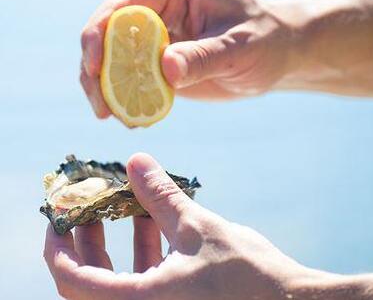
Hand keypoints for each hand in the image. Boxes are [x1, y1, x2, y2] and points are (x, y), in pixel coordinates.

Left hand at [44, 153, 321, 299]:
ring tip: (126, 202)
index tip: (57, 216)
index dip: (57, 246)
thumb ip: (160, 196)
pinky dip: (143, 249)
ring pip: (118, 278)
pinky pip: (145, 279)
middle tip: (90, 203)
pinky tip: (156, 218)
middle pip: (90, 280)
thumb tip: (135, 161)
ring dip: (118, 239)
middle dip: (86, 238)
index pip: (72, 281)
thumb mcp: (196, 227)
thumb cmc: (245, 274)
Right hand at [81, 0, 290, 117]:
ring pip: (118, 61)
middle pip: (110, 35)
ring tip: (112, 117)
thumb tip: (165, 69)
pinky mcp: (166, 66)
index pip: (124, 5)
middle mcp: (162, 13)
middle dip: (97, 69)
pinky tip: (133, 119)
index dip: (99, 32)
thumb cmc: (266, 40)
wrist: (278, 55)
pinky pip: (137, 81)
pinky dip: (129, 100)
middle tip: (101, 107)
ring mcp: (161, 41)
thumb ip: (204, 56)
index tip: (93, 66)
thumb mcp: (240, 46)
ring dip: (108, 89)